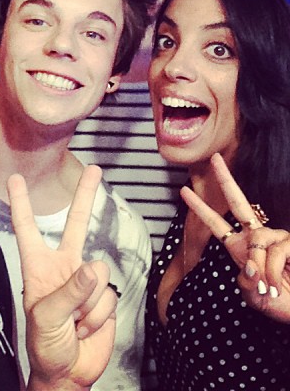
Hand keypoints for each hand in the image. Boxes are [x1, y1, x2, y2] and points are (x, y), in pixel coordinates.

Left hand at [8, 165, 116, 389]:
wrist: (69, 372)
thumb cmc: (45, 344)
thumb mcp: (46, 318)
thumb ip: (69, 291)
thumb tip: (93, 266)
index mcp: (38, 266)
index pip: (27, 228)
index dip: (21, 203)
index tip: (16, 178)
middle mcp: (63, 266)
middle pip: (76, 224)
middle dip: (86, 196)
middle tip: (95, 168)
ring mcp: (85, 280)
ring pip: (98, 272)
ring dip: (87, 304)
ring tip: (74, 322)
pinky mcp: (104, 296)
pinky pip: (109, 296)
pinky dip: (98, 316)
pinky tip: (87, 327)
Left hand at [181, 153, 289, 323]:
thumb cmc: (277, 302)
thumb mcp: (252, 296)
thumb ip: (244, 282)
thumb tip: (248, 266)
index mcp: (239, 246)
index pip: (216, 223)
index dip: (200, 208)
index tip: (184, 191)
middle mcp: (256, 236)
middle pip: (238, 201)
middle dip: (226, 179)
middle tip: (214, 158)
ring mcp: (276, 237)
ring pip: (257, 239)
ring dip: (260, 267)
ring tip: (267, 285)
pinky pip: (275, 251)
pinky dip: (273, 271)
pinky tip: (277, 283)